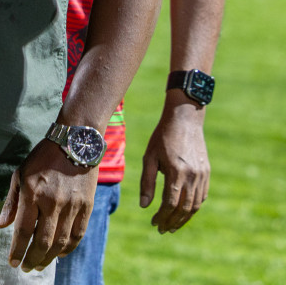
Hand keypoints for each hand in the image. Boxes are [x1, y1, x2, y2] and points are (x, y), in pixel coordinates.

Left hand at [0, 139, 96, 271]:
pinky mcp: (86, 207)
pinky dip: (68, 248)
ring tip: (39, 265)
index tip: (12, 262)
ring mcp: (72, 206)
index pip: (24, 230)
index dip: (17, 250)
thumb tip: (0, 226)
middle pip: (42, 241)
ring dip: (49, 257)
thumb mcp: (20, 174)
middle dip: (32, 258)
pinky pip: (78, 235)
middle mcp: (52, 202)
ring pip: (61, 241)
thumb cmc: (42, 159)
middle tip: (26, 268)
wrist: (75, 144)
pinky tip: (58, 255)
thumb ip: (12, 203)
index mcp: (32, 193)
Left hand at [140, 102, 209, 232]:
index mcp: (177, 172)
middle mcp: (192, 176)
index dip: (162, 216)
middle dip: (173, 221)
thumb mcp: (149, 157)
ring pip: (195, 205)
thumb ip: (147, 182)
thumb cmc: (162, 137)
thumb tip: (144, 206)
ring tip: (173, 226)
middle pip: (184, 207)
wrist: (185, 120)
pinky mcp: (207, 173)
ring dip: (184, 218)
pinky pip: (202, 196)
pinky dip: (193, 207)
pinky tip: (184, 211)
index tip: (154, 223)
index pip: (170, 203)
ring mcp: (202, 175)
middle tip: (162, 230)